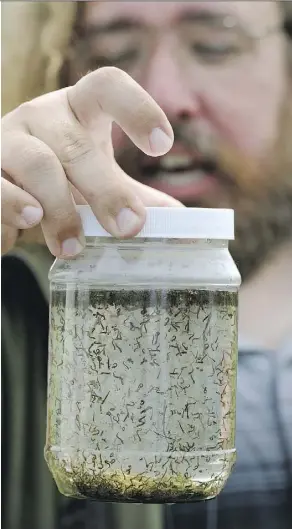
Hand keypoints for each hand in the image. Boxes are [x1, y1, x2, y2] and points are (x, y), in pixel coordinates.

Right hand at [2, 67, 179, 256]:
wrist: (6, 183)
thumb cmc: (61, 177)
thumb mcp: (98, 179)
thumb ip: (132, 195)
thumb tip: (184, 225)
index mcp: (79, 110)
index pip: (107, 87)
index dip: (136, 109)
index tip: (163, 146)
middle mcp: (42, 116)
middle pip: (74, 143)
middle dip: (104, 189)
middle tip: (128, 227)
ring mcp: (7, 141)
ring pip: (35, 163)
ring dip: (59, 208)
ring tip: (74, 246)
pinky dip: (11, 209)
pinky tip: (26, 228)